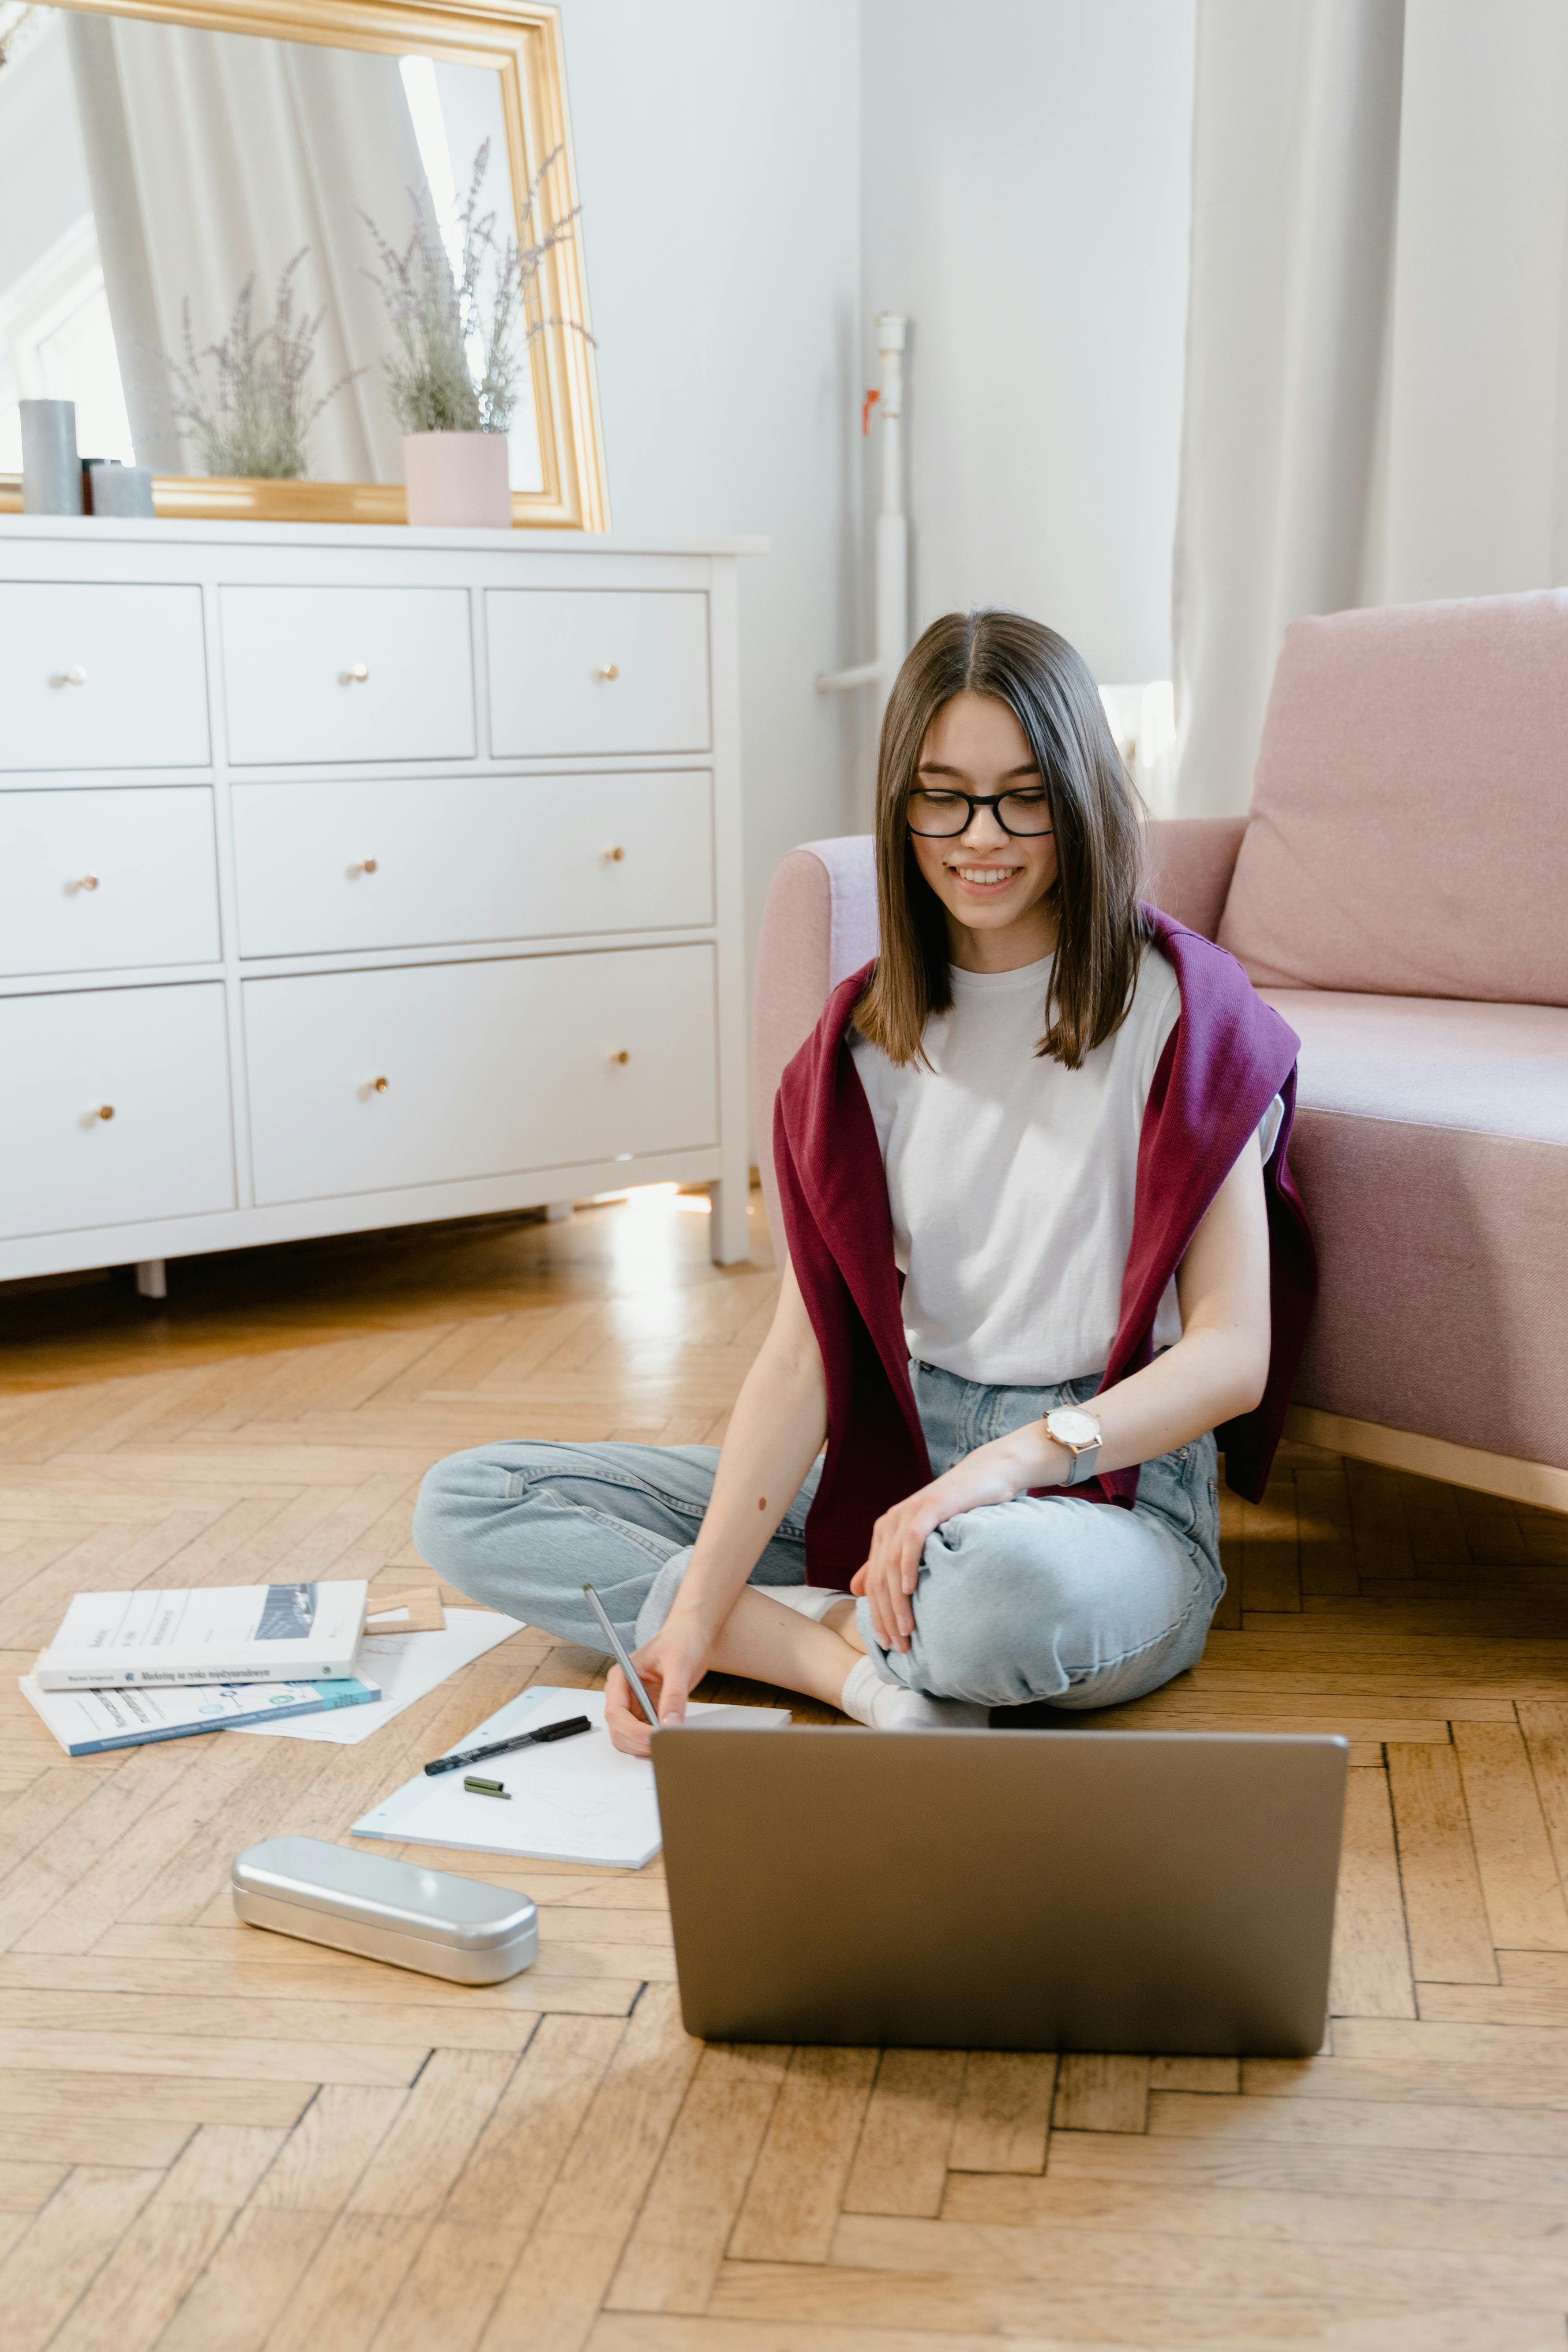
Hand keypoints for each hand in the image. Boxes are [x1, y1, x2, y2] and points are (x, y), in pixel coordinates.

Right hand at [603, 1613, 711, 1756]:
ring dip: (643, 1746)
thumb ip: (673, 1695)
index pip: (616, 1712)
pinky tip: (668, 1738)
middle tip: (664, 1745)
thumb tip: (670, 1723)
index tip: (655, 1736)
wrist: (691, 1637)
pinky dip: (652, 1742)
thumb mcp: (678, 1665)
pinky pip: (642, 1735)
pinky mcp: (646, 1712)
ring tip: (668, 1743)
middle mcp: (622, 1693)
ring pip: (627, 1737)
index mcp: (621, 1676)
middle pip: (618, 1730)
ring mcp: (633, 1704)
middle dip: (638, 1741)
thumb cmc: (681, 1641)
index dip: (633, 1730)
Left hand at [849, 1434, 1056, 1651]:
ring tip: (906, 1630)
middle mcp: (890, 1522)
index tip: (887, 1644)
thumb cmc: (957, 1514)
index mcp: (885, 1533)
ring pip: (892, 1564)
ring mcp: (908, 1512)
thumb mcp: (921, 1541)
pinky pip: (912, 1539)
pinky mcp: (929, 1506)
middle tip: (898, 1645)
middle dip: (886, 1616)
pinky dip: (907, 1565)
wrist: (986, 1477)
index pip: (874, 1582)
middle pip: (879, 1578)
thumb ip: (888, 1563)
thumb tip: (857, 1589)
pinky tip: (908, 1589)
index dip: (877, 1615)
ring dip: (896, 1601)